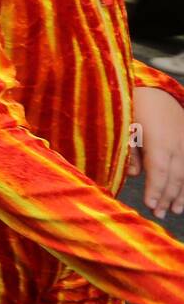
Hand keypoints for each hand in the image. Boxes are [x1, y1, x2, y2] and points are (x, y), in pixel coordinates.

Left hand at [129, 85, 183, 217]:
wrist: (154, 89)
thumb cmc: (133, 108)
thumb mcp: (125, 127)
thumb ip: (129, 152)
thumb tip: (132, 174)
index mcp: (159, 140)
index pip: (159, 171)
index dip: (156, 190)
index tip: (150, 205)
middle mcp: (177, 143)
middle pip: (174, 176)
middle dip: (167, 196)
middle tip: (159, 214)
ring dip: (181, 192)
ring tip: (175, 210)